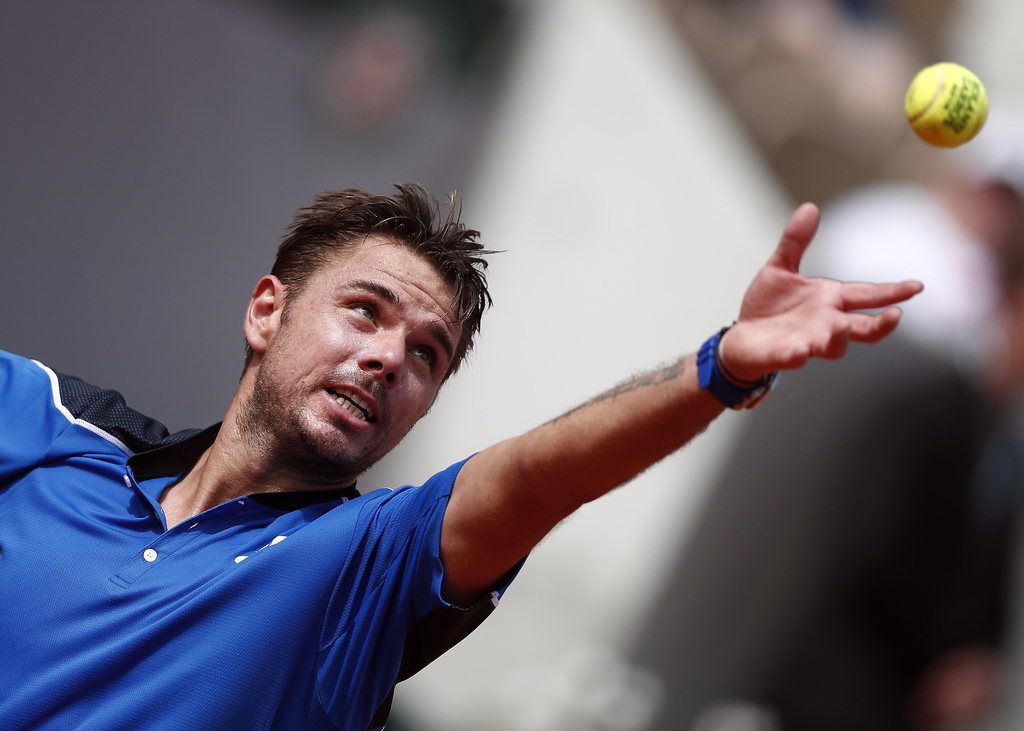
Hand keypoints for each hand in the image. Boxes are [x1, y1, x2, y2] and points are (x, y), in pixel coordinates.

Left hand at [719, 202, 923, 381]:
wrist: (742, 337)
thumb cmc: (767, 306)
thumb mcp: (780, 268)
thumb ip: (796, 241)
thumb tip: (810, 207)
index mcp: (830, 299)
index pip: (868, 295)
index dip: (892, 292)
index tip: (917, 286)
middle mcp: (827, 323)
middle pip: (863, 328)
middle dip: (881, 324)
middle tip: (896, 315)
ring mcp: (809, 341)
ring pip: (835, 346)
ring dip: (839, 338)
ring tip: (840, 328)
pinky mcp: (786, 355)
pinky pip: (796, 356)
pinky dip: (800, 352)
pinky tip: (800, 349)